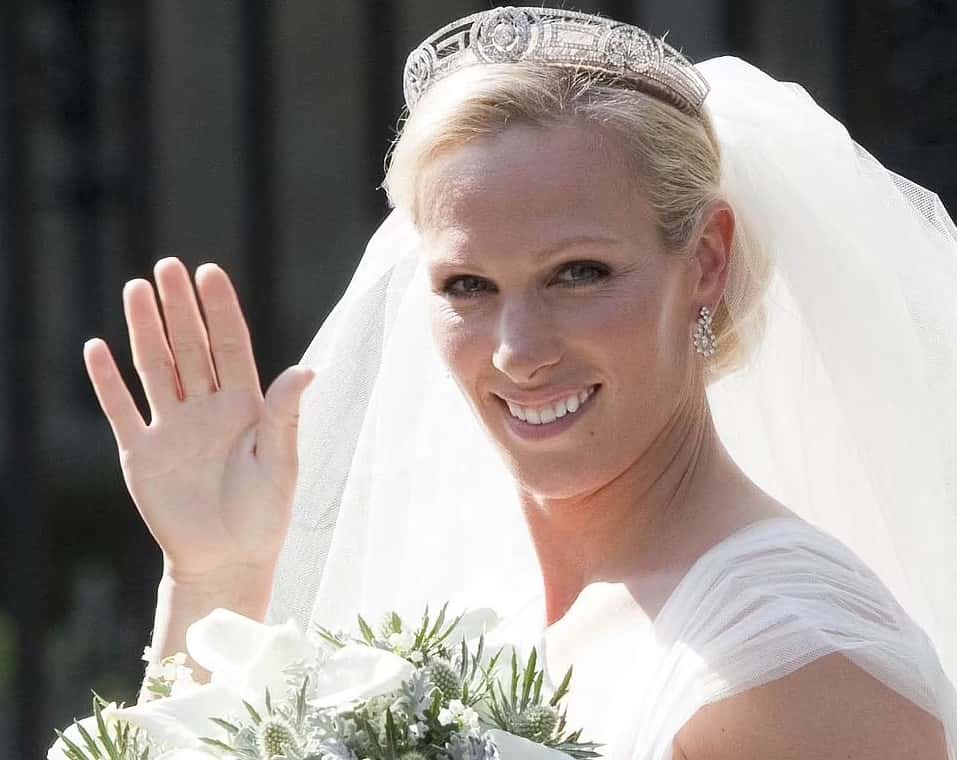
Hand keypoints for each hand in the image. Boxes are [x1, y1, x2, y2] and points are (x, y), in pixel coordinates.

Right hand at [83, 258, 313, 587]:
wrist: (226, 560)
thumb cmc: (264, 514)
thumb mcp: (281, 463)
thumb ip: (284, 416)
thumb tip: (306, 369)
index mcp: (245, 406)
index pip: (231, 346)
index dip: (220, 310)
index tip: (210, 272)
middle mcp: (207, 408)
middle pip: (191, 347)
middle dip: (180, 307)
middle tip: (168, 266)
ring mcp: (172, 428)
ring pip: (156, 367)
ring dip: (145, 330)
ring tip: (136, 288)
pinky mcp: (142, 453)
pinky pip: (121, 410)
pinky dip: (108, 382)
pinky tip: (97, 349)